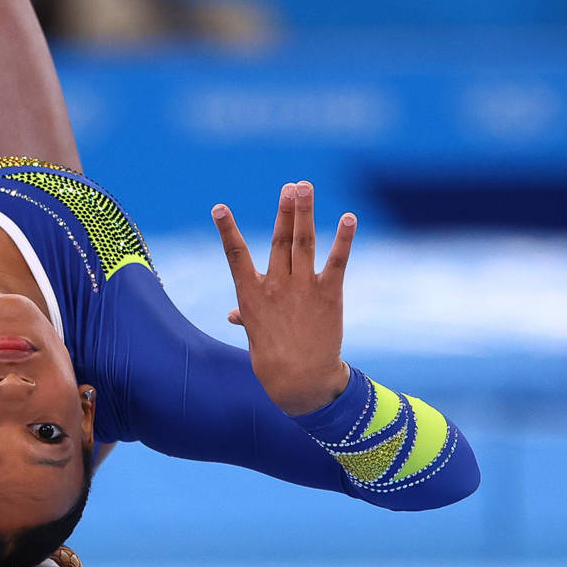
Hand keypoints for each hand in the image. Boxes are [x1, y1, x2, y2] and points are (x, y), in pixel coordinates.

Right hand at [211, 181, 354, 415]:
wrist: (299, 380)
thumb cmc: (272, 358)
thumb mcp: (254, 334)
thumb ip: (246, 316)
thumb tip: (234, 316)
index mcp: (251, 293)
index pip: (234, 254)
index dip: (226, 230)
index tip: (219, 208)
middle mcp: (275, 285)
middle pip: (279, 239)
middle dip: (284, 210)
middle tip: (289, 186)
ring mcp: (301, 288)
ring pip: (302, 242)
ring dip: (304, 212)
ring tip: (304, 186)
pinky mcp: (328, 295)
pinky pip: (336, 261)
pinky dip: (343, 238)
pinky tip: (348, 218)